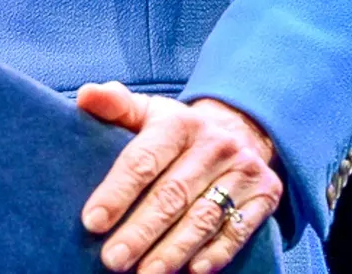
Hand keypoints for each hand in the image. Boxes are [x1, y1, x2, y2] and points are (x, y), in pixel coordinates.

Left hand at [77, 81, 281, 273]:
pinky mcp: (266, 193)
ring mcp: (244, 169)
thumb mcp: (148, 112)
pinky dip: (217, 253)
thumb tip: (86, 95)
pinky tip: (194, 271)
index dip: (117, 192)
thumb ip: (115, 106)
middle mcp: (215, 144)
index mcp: (180, 123)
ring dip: (174, 250)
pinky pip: (239, 228)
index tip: (92, 221)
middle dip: (141, 231)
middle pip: (172, 194)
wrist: (241, 129)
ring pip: (204, 216)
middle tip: (113, 260)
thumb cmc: (178, 132)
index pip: (144, 160)